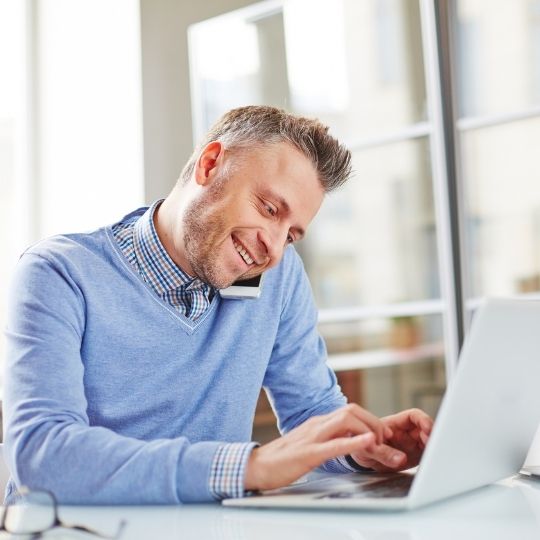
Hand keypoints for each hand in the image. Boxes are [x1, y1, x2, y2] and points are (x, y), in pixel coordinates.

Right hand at [244, 403, 391, 490]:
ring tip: (379, 442)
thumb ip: (326, 438)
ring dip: (368, 429)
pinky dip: (354, 442)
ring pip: (346, 420)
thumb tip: (346, 439)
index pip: (350, 411)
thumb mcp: (310, 444)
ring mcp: (313, 436)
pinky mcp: (309, 453)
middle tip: (385, 439)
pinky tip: (367, 443)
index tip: (382, 435)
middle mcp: (317, 424)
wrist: (257, 465)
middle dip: (374, 422)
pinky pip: (335, 444)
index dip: (370, 420)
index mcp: (318, 423)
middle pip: (352, 410)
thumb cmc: (283, 458)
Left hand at [350, 408, 433, 471]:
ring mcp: (412, 443)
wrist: (361, 458)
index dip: (423, 420)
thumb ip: (381, 452)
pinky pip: (427, 454)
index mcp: (395, 424)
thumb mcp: (367, 449)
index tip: (428, 429)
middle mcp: (406, 432)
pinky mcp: (415, 456)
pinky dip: (431, 458)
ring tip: (433, 456)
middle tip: (433, 446)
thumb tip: (400, 458)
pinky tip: (431, 464)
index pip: (413, 416)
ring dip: (433, 447)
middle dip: (432, 435)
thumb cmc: (362, 446)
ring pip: (429, 441)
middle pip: (426, 428)